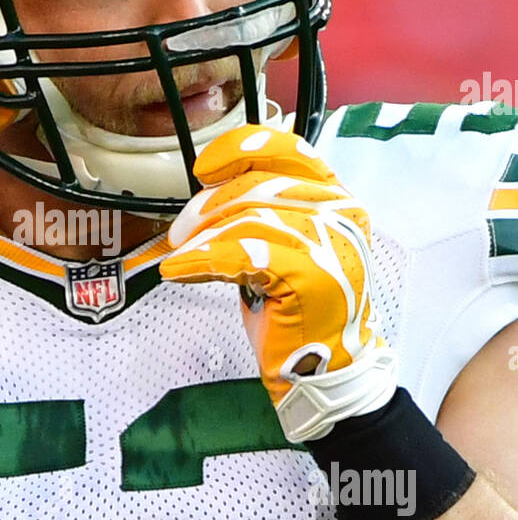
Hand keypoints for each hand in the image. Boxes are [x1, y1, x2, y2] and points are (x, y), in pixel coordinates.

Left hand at [159, 124, 396, 440]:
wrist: (328, 370)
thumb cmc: (300, 308)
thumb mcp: (286, 245)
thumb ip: (264, 211)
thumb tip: (210, 190)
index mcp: (336, 198)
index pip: (289, 149)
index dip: (242, 149)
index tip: (205, 166)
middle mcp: (340, 213)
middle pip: (258, 185)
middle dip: (209, 206)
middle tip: (181, 231)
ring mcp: (328, 243)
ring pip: (248, 218)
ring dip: (203, 237)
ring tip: (181, 255)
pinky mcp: (309, 275)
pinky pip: (244, 254)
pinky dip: (203, 260)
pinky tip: (178, 270)